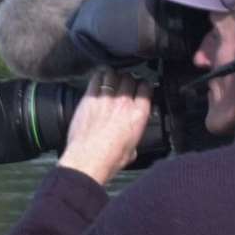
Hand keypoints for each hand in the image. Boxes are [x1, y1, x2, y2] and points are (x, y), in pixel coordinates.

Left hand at [56, 69, 153, 186]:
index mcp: (138, 114)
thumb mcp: (132, 151)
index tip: (141, 87)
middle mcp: (124, 103)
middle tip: (124, 84)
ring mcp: (106, 99)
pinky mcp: (89, 99)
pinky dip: (98, 76)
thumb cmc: (109, 159)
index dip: (144, 85)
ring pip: (113, 75)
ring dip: (113, 76)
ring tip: (112, 80)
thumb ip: (134, 139)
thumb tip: (131, 143)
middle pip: (129, 78)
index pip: (146, 88)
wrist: (88, 160)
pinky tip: (98, 79)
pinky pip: (96, 78)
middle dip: (128, 79)